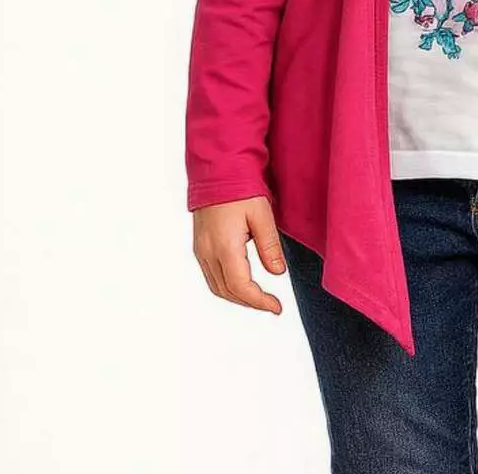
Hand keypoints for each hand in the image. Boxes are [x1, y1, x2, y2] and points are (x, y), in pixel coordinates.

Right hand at [192, 195, 286, 313]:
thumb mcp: (262, 214)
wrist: (217, 171)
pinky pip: (211, 276)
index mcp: (224, 247)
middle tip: (271, 304)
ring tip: (259, 297)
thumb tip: (277, 273)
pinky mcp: (199, 246)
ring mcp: (201, 250)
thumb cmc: (240, 188)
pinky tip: (242, 282)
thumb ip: (269, 246)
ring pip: (217, 287)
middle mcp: (208, 253)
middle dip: (250, 302)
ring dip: (237, 297)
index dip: (259, 301)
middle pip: (227, 292)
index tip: (277, 307)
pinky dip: (227, 286)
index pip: (241, 287)